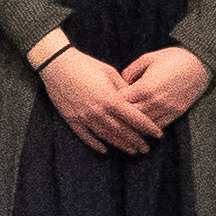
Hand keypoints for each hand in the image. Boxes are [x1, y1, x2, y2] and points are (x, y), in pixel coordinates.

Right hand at [38, 45, 158, 152]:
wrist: (57, 64)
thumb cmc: (85, 64)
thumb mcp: (109, 72)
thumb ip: (123, 87)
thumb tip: (134, 96)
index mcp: (110, 98)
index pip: (134, 118)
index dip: (147, 127)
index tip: (158, 135)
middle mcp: (99, 111)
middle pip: (122, 131)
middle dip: (136, 141)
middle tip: (146, 149)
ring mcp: (84, 117)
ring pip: (106, 135)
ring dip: (120, 144)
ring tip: (131, 150)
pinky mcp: (72, 119)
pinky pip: (85, 136)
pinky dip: (95, 144)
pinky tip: (104, 150)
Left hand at [115, 44, 210, 126]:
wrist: (199, 64)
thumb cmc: (172, 58)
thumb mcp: (148, 58)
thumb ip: (131, 71)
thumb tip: (120, 82)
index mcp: (146, 87)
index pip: (121, 102)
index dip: (112, 102)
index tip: (106, 101)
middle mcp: (156, 101)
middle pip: (131, 116)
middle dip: (120, 116)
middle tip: (111, 116)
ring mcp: (167, 108)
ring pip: (144, 124)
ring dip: (134, 124)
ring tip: (123, 123)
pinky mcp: (176, 113)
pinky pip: (158, 125)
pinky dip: (148, 127)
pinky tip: (141, 125)